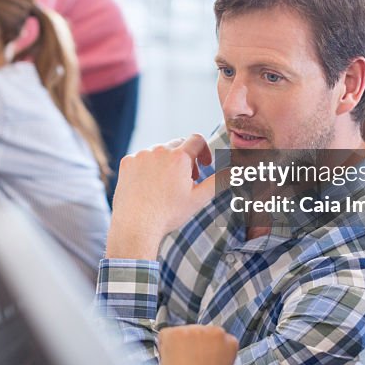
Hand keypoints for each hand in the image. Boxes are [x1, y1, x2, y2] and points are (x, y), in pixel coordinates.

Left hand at [106, 134, 214, 259]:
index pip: (197, 139)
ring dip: (166, 163)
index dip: (204, 151)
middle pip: (178, 144)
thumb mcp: (199, 198)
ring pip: (159, 152)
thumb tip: (237, 171)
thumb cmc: (169, 214)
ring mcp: (141, 155)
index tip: (204, 164)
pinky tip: (149, 186)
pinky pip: (142, 158)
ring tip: (166, 186)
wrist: (136, 225)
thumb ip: (219, 181)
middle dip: (185, 159)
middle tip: (186, 180)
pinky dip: (148, 168)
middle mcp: (159, 150)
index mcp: (179, 157)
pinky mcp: (127, 162)